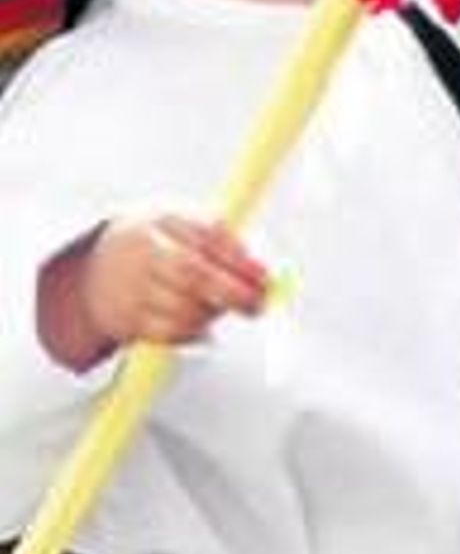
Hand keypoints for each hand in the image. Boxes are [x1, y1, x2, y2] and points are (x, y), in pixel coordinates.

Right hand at [38, 214, 270, 371]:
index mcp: (167, 220)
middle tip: (258, 304)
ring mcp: (134, 287)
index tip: (265, 275)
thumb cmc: (159, 243)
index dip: (240, 258)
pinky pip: (169, 333)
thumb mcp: (185, 224)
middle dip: (233, 292)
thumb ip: (226, 239)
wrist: (96, 267)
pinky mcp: (128, 319)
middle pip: (193, 274)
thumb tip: (268, 269)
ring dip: (214, 313)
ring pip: (184, 308)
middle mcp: (147, 252)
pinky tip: (203, 326)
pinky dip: (194, 332)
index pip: (208, 236)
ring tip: (224, 307)